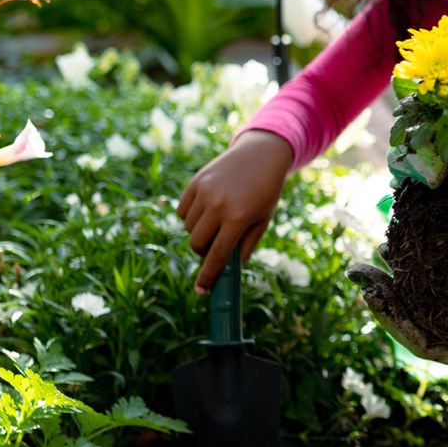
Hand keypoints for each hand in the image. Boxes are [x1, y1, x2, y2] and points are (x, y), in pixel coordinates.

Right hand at [179, 130, 293, 293]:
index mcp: (239, 217)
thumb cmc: (265, 191)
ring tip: (217, 221)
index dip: (208, 276)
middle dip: (204, 251)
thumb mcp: (263, 220)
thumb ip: (245, 246)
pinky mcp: (194, 182)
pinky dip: (190, 217)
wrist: (260, 154)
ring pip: (189, 228)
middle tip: (217, 246)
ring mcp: (204, 191)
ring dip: (199, 232)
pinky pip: (182, 211)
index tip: (201, 291)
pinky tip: (207, 208)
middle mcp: (218, 204)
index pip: (218, 255)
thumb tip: (228, 270)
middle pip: (197, 244)